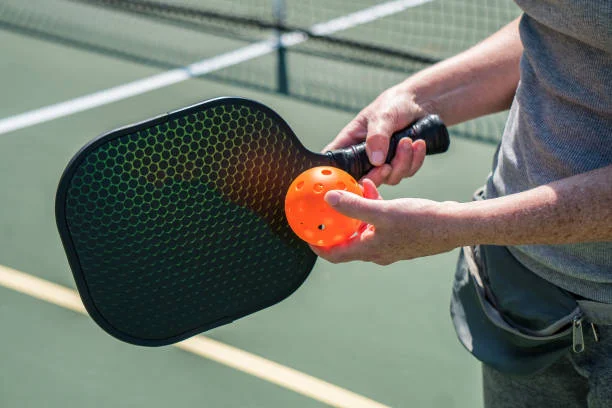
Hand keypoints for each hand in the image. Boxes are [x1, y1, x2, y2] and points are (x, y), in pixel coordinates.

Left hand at [310, 179, 459, 264]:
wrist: (454, 225)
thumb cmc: (420, 222)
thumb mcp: (382, 211)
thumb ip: (354, 206)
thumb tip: (329, 200)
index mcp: (369, 250)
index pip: (334, 254)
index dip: (317, 246)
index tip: (305, 234)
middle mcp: (377, 250)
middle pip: (347, 240)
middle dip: (336, 223)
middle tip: (325, 209)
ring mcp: (390, 243)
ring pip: (364, 227)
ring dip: (356, 210)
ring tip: (353, 190)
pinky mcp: (401, 234)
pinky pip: (379, 221)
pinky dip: (373, 207)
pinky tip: (375, 189)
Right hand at [323, 84, 430, 185]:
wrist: (421, 102)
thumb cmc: (394, 104)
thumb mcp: (383, 116)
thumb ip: (377, 137)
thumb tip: (376, 160)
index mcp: (350, 143)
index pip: (335, 165)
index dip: (338, 178)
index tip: (352, 180)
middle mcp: (363, 156)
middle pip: (364, 180)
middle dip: (379, 175)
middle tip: (388, 166)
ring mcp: (382, 163)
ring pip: (389, 178)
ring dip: (402, 162)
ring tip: (408, 141)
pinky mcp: (399, 164)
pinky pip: (406, 172)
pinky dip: (414, 160)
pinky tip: (418, 144)